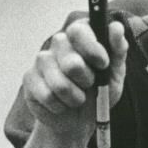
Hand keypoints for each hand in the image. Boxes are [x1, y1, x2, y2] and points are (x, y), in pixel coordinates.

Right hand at [22, 17, 128, 139]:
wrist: (79, 120)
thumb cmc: (99, 92)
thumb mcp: (115, 74)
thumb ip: (118, 50)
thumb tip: (117, 26)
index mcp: (80, 36)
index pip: (78, 31)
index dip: (92, 49)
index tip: (103, 64)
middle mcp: (59, 43)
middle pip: (71, 62)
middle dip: (86, 81)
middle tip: (89, 85)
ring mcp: (42, 59)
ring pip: (60, 84)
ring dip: (75, 98)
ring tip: (77, 99)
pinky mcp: (30, 78)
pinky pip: (47, 96)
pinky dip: (60, 107)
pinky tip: (62, 105)